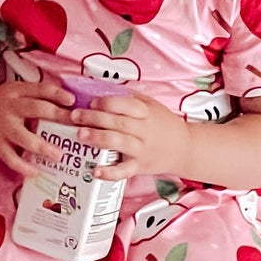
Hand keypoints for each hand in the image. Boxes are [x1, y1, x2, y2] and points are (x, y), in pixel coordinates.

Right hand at [0, 77, 74, 175]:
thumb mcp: (21, 90)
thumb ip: (42, 96)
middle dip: (56, 117)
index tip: (72, 101)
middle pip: (34, 109)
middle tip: (74, 126)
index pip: (40, 89)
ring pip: (22, 137)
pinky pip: (10, 157)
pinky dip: (23, 167)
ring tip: (59, 156)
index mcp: (18, 92)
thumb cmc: (6, 101)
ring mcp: (3, 127)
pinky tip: (36, 171)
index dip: (56, 94)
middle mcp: (10, 108)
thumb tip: (72, 105)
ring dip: (41, 146)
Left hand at [70, 92, 195, 181]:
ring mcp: (142, 150)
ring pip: (119, 143)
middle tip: (74, 116)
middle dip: (94, 118)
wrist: (185, 148)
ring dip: (98, 138)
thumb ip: (130, 97)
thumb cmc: (163, 124)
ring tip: (80, 135)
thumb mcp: (151, 105)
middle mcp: (144, 131)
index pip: (126, 105)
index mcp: (146, 113)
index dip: (107, 102)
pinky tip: (95, 171)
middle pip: (118, 122)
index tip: (91, 101)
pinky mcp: (140, 167)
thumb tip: (102, 87)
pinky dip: (109, 173)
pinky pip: (124, 171)